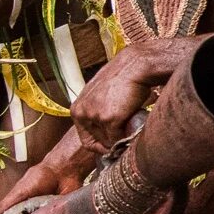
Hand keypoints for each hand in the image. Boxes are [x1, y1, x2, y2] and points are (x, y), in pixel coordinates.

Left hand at [68, 35, 189, 146]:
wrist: (135, 66)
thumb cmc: (122, 78)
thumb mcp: (101, 95)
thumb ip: (98, 113)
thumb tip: (108, 132)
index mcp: (77, 108)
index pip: (85, 139)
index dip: (101, 146)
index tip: (113, 147)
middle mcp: (82, 113)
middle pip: (98, 141)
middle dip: (113, 141)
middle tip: (126, 135)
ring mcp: (94, 116)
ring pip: (109, 141)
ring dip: (121, 138)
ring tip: (131, 126)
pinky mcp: (109, 119)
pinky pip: (119, 138)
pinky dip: (128, 135)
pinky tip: (134, 124)